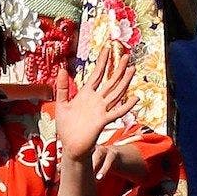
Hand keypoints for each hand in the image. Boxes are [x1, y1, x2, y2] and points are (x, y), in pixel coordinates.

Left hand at [54, 45, 136, 161]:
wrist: (71, 146)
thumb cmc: (66, 127)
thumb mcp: (61, 104)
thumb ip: (62, 87)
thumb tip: (62, 69)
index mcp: (86, 95)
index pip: (97, 75)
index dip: (102, 62)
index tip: (107, 49)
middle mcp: (96, 100)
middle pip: (110, 81)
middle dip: (118, 68)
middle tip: (127, 55)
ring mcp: (101, 110)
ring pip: (116, 93)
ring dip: (124, 82)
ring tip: (132, 69)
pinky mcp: (102, 121)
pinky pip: (116, 112)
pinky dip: (126, 106)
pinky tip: (135, 98)